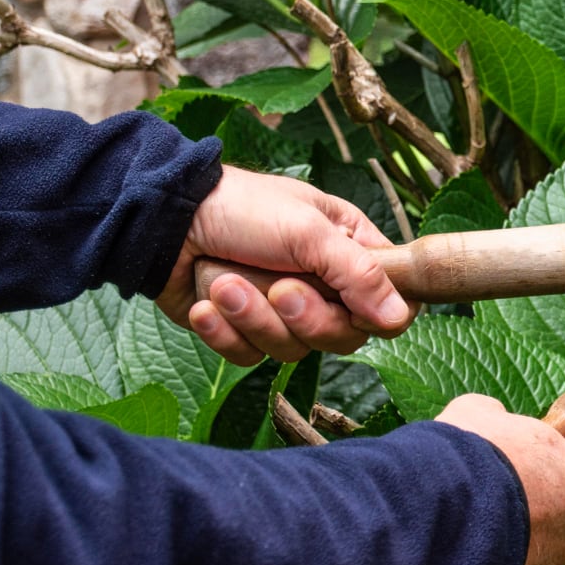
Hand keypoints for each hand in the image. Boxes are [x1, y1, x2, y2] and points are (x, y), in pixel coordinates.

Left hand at [157, 166, 415, 363]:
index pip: (392, 300)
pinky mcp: (242, 330)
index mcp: (350, 250)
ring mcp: (281, 311)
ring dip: (253, 318)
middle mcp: (323, 284)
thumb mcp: (308, 231)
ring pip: (293, 349)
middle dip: (305, 317)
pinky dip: (224, 332)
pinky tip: (206, 304)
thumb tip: (399, 317)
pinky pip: (249, 356)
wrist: (164, 220)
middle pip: (342, 336)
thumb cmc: (242, 208)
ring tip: (225, 284)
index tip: (353, 306)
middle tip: (278, 289)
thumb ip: (358, 274)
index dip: (377, 313)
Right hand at [438, 394, 564, 564]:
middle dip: (529, 512)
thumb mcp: (479, 414)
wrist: (437, 519)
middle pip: (561, 520)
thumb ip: (497, 418)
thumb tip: (493, 419)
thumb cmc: (471, 457)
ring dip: (503, 547)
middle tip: (488, 501)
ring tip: (460, 534)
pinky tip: (451, 563)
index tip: (520, 465)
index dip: (551, 467)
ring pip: (530, 559)